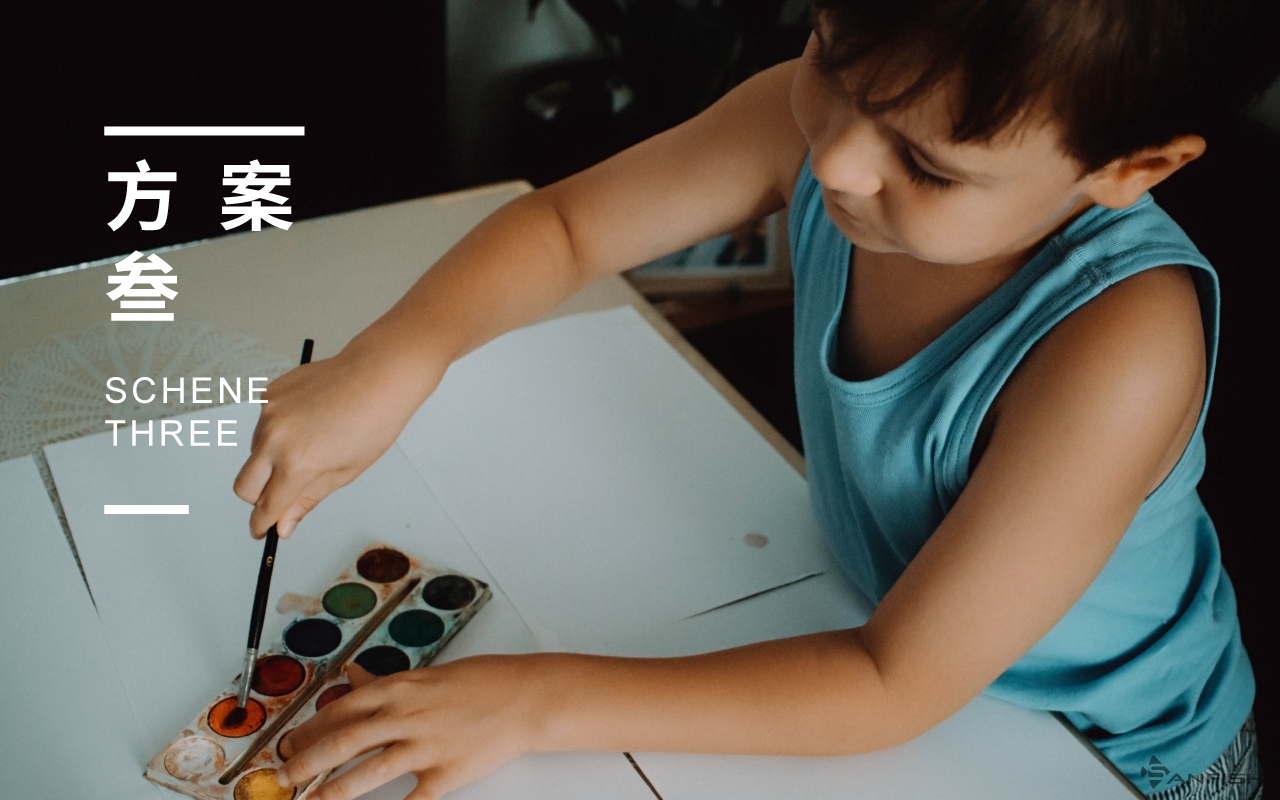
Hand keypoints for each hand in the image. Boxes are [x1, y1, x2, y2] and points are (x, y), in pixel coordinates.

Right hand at [234, 333, 442, 537]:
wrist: (378, 374)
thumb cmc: (373, 422)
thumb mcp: (346, 472)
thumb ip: (307, 500)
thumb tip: (283, 525)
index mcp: (297, 463)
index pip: (266, 507)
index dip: (262, 524)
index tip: (262, 531)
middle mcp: (275, 438)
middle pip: (244, 486)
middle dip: (257, 498)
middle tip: (282, 495)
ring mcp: (268, 413)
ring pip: (253, 454)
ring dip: (270, 461)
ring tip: (312, 444)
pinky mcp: (268, 394)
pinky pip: (263, 425)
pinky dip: (277, 432)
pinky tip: (309, 421)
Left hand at [277, 657, 543, 799]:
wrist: (525, 698)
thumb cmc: (482, 682)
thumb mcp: (428, 675)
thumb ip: (386, 683)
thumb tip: (353, 677)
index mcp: (399, 689)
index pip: (340, 710)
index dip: (308, 730)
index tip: (289, 744)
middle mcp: (405, 716)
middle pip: (343, 742)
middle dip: (306, 762)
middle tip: (284, 778)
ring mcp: (424, 747)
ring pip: (366, 773)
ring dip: (332, 792)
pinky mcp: (445, 774)